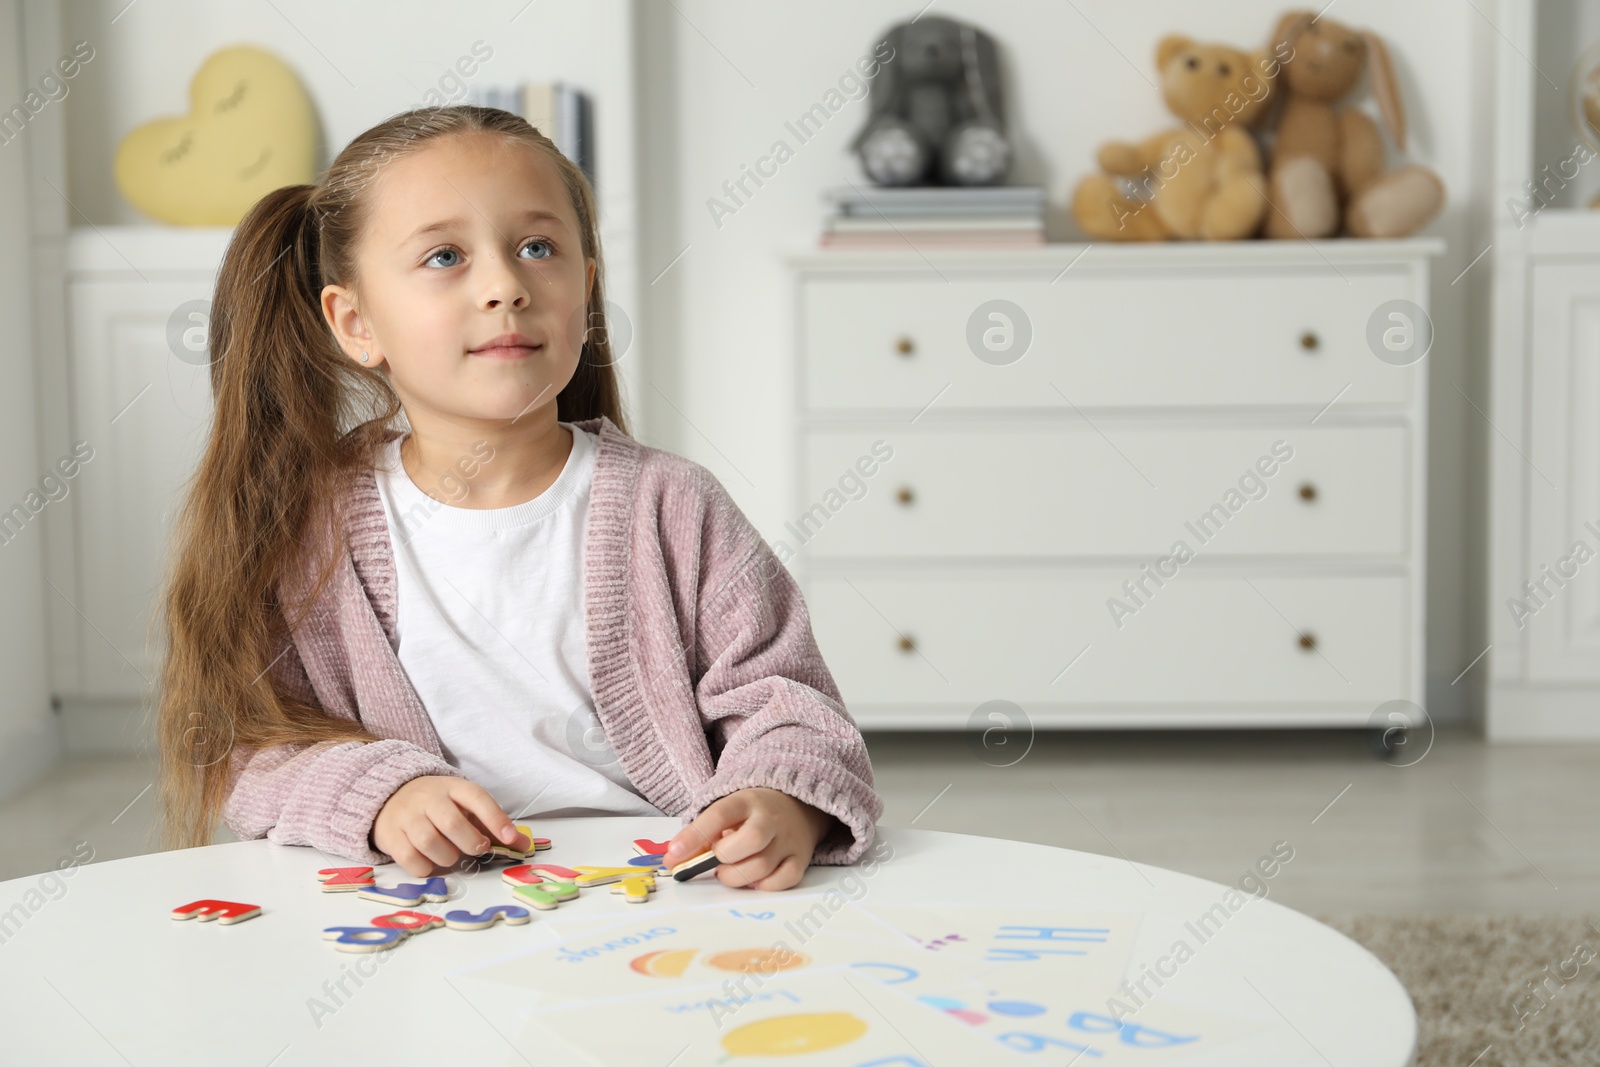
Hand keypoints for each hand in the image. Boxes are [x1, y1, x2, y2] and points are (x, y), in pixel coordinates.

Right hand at [371, 775, 528, 877]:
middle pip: (452, 823)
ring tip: (451, 854)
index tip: (511, 839)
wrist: (391, 796)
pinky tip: (431, 862)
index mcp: (452, 787)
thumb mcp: (464, 807)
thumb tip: (524, 845)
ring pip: (429, 842)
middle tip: (477, 848)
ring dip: (447, 856)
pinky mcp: (390, 835)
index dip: (496, 819)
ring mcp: (406, 816)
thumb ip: (492, 826)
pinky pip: (410, 859)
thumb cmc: (437, 806)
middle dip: (470, 842)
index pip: (477, 798)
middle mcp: (428, 798)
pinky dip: (425, 867)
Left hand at [662, 787, 835, 891]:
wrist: (796, 806)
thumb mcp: (727, 814)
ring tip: (728, 872)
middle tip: (715, 862)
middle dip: (724, 857)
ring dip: (737, 877)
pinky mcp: (800, 858)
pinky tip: (752, 880)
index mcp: (746, 801)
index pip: (719, 815)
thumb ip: (700, 836)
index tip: (674, 854)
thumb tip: (672, 861)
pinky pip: (783, 880)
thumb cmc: (751, 815)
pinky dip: (763, 886)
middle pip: (751, 839)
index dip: (694, 836)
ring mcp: (788, 839)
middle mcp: (770, 818)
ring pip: (763, 865)